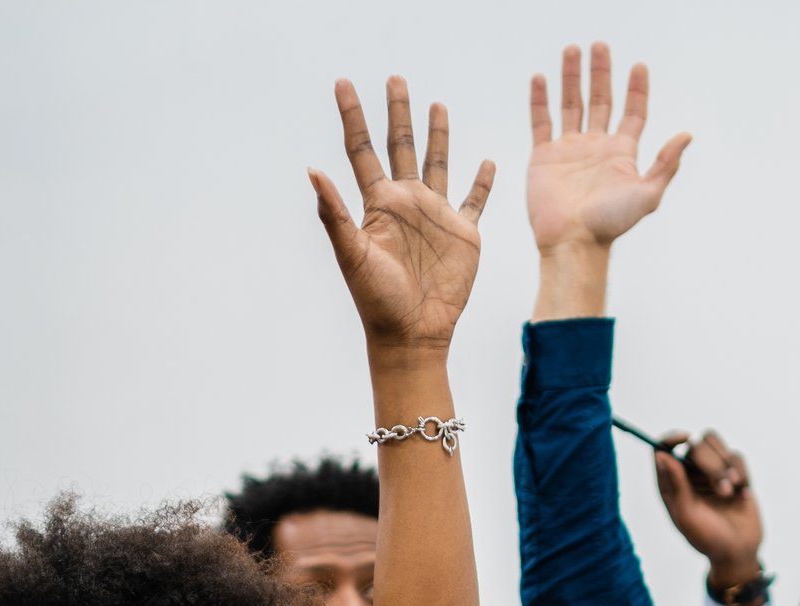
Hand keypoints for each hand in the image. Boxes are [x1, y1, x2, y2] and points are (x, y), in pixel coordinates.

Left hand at [310, 77, 495, 352]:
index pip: (360, 150)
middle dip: (398, 112)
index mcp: (378, 204)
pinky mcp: (463, 234)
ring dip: (437, 135)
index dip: (352, 116)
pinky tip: (487, 162)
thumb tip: (312, 170)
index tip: (343, 82)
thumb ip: (334, 213)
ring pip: (437, 163)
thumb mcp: (352, 255)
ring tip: (436, 105)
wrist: (411, 333)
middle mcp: (406, 203)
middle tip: (395, 78)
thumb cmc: (376, 300)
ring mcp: (435, 216)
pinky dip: (482, 181)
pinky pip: (475, 200)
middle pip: (400, 146)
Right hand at [527, 44, 689, 253]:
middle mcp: (596, 146)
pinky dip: (540, 100)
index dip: (637, 89)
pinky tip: (540, 79)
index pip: (633, 112)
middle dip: (601, 72)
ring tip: (572, 50)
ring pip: (572, 104)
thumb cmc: (610, 224)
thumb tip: (687, 134)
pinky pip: (541, 122)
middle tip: (599, 46)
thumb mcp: (648, 195)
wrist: (572, 242)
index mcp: (622, 152)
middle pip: (601, 100)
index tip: (638, 66)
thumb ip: (666, 164)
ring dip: (571, 78)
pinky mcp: (543, 157)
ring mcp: (569, 149)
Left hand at [651, 429, 763, 588]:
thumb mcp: (687, 515)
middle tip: (722, 491)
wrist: (738, 551)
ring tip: (730, 493)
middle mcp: (688, 474)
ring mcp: (711, 472)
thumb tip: (661, 455)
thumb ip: (675, 485)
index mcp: (670, 484)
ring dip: (727, 468)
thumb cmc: (707, 538)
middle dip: (711, 466)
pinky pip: (737, 456)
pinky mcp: (733, 472)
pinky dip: (741, 473)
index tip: (684, 437)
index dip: (670, 438)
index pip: (662, 449)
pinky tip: (741, 495)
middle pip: (695, 445)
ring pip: (716, 445)